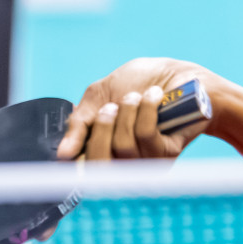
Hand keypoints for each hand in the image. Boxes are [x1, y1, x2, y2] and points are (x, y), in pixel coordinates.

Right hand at [56, 57, 214, 161]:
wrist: (179, 74)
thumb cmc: (139, 83)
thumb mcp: (100, 95)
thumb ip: (80, 122)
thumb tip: (63, 154)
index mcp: (102, 150)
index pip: (82, 169)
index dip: (74, 155)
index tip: (79, 133)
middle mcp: (122, 163)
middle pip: (98, 163)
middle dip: (101, 126)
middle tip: (112, 105)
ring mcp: (144, 162)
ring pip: (122, 145)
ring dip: (128, 111)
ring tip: (137, 95)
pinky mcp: (167, 154)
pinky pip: (146, 135)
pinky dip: (146, 109)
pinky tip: (155, 96)